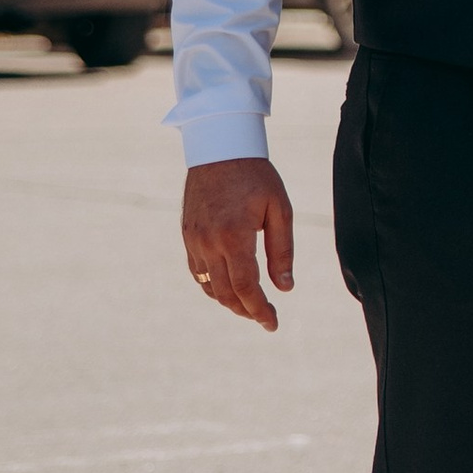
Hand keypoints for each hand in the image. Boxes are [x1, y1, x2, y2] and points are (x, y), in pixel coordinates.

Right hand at [183, 157, 294, 328]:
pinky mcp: (187, 235)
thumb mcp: (279, 209)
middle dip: (246, 311)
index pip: (246, 287)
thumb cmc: (256, 176)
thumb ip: (282, 251)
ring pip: (209, 286)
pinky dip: (213, 286)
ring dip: (229, 302)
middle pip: (226, 293)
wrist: (219, 148)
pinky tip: (229, 286)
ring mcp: (194, 240)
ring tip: (250, 306)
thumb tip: (285, 287)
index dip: (259, 310)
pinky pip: (198, 272)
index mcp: (234, 236)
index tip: (272, 323)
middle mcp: (209, 243)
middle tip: (265, 318)